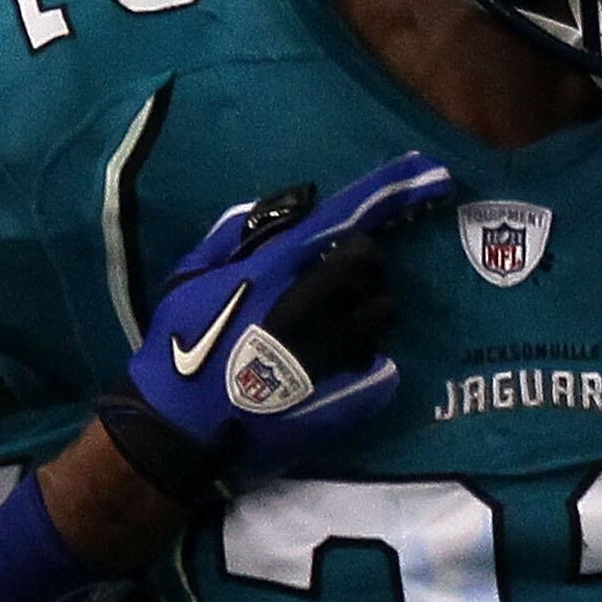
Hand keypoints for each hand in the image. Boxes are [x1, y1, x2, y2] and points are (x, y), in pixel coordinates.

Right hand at [98, 152, 452, 503]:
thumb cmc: (177, 349)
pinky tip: (341, 368)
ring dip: (366, 311)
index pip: (339, 220)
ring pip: (382, 312)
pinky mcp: (347, 394)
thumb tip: (280, 211)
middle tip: (338, 278)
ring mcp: (332, 352)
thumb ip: (232, 237)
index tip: (425, 172)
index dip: (385, 193)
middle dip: (363, 264)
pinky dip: (367, 359)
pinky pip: (381, 364)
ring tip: (337, 325)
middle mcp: (310, 305)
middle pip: (372, 264)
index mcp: (271, 271)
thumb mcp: (188, 279)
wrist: (180, 429)